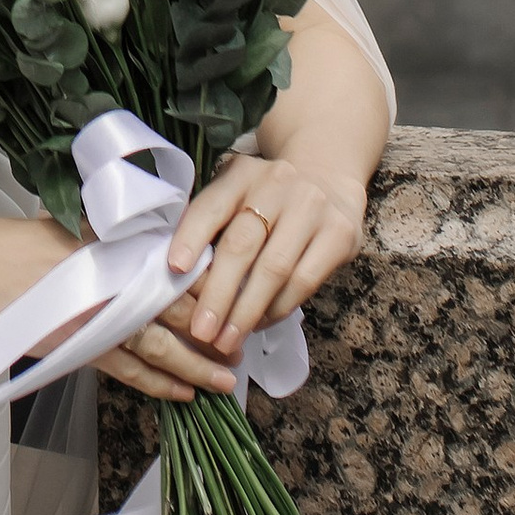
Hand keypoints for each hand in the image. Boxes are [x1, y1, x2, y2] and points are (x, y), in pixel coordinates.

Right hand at [0, 216, 238, 406]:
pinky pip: (130, 369)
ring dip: (198, 365)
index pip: (179, 266)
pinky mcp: (80, 344)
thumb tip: (150, 246)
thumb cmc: (12, 246)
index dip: (214, 287)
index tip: (240, 298)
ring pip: (162, 345)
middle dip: (216, 330)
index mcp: (114, 243)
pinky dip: (159, 384)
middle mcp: (113, 276)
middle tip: (243, 348)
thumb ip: (109, 238)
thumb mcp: (67, 227)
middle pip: (180, 307)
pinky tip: (183, 394)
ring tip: (226, 382)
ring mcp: (97, 313)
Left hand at [165, 152, 367, 354]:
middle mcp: (276, 184)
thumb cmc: (266, 198)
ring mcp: (312, 207)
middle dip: (219, 293)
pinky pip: (304, 281)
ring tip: (227, 340)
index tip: (174, 269)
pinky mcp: (340, 233)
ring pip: (275, 268)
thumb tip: (178, 279)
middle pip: (242, 244)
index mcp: (241, 174)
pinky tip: (259, 324)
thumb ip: (211, 226)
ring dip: (248, 311)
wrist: (327, 177)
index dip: (191, 237)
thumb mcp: (236, 195)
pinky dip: (278, 308)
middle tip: (201, 331)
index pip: (211, 207)